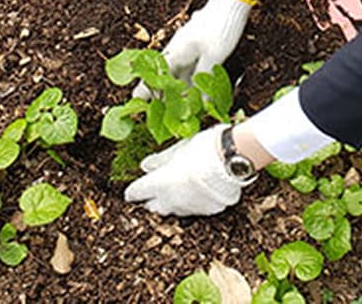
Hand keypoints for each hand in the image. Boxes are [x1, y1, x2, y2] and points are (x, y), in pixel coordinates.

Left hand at [124, 126, 246, 215]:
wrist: (231, 160)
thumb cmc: (201, 149)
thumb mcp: (176, 150)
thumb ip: (159, 160)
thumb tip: (145, 166)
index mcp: (159, 183)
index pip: (138, 192)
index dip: (132, 192)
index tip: (130, 193)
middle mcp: (171, 200)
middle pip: (154, 207)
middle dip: (151, 202)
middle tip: (150, 197)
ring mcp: (189, 208)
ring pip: (174, 211)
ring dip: (170, 204)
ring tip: (172, 194)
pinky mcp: (206, 211)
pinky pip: (193, 210)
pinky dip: (190, 203)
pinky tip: (193, 194)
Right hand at [134, 0, 251, 99]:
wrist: (230, 2)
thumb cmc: (220, 27)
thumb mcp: (214, 56)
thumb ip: (204, 78)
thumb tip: (201, 101)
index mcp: (177, 51)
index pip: (156, 74)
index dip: (146, 87)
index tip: (135, 99)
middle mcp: (178, 48)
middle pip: (165, 74)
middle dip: (160, 91)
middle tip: (156, 108)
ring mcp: (188, 46)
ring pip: (179, 71)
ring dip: (178, 87)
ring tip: (177, 105)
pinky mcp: (198, 44)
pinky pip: (190, 66)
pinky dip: (190, 79)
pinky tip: (196, 89)